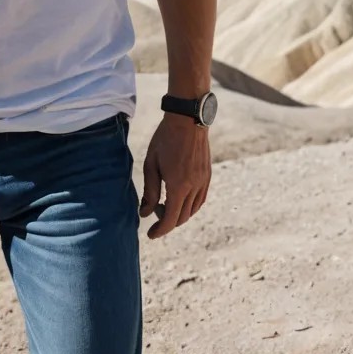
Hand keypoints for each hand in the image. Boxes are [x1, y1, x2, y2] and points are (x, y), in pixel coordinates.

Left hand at [139, 113, 210, 239]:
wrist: (188, 119)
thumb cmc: (165, 139)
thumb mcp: (151, 163)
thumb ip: (149, 190)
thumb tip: (145, 213)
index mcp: (178, 186)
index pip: (170, 219)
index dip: (159, 230)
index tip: (150, 234)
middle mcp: (194, 187)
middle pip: (182, 217)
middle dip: (166, 221)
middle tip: (153, 211)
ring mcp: (203, 182)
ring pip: (192, 210)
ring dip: (178, 214)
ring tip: (164, 203)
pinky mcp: (207, 176)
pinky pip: (200, 200)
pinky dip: (189, 206)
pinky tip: (179, 198)